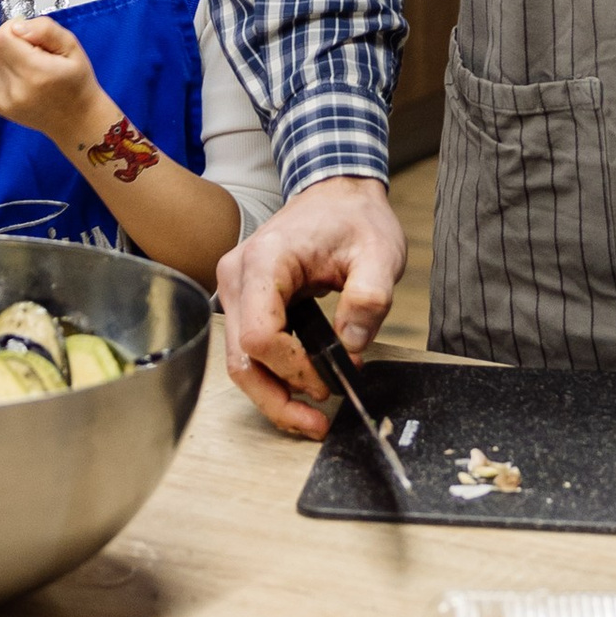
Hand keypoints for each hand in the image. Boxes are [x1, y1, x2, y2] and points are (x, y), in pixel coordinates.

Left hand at [0, 15, 101, 144]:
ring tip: (27, 66)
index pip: (2, 37)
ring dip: (4, 55)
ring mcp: (1, 100)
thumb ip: (45, 29)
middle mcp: (14, 90)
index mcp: (35, 73)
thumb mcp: (72, 47)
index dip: (15, 28)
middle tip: (34, 54)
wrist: (74, 119)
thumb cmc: (76, 82)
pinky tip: (18, 75)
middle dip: (12, 42)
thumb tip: (17, 26)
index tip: (31, 37)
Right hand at [216, 176, 406, 438]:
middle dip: (277, 399)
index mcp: (265, 261)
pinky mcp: (245, 301)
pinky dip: (273, 377)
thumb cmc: (354, 218)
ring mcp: (236, 289)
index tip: (331, 380)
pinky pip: (249, 349)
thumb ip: (369, 298)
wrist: (336, 193)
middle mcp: (237, 276)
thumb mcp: (379, 253)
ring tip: (311, 418)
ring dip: (272, 396)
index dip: (293, 368)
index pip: (260, 334)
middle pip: (240, 359)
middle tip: (317, 423)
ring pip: (239, 361)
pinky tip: (301, 391)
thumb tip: (351, 347)